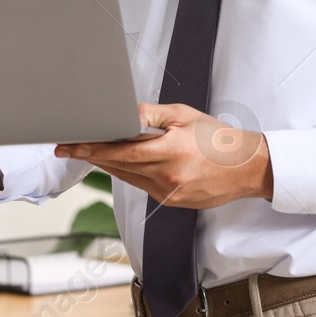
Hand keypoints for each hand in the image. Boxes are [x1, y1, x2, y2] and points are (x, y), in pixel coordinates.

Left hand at [54, 103, 272, 208]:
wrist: (247, 168)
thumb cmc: (219, 140)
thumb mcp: (185, 116)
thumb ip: (152, 114)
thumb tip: (124, 113)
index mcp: (171, 151)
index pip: (121, 151)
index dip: (93, 148)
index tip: (72, 146)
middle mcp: (168, 176)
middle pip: (119, 167)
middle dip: (92, 156)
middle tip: (68, 148)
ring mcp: (169, 193)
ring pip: (128, 178)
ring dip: (107, 166)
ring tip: (88, 153)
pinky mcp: (172, 203)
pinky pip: (142, 187)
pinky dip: (129, 175)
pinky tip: (120, 164)